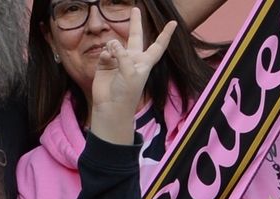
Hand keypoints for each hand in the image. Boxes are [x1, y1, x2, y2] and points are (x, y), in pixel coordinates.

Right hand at [90, 8, 176, 144]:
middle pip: (135, 36)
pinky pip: (105, 51)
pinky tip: (106, 61)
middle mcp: (132, 59)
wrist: (111, 107)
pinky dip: (105, 54)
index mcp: (144, 62)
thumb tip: (112, 43)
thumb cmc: (126, 93)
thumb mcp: (130, 73)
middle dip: (135, 23)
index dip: (165, 34)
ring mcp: (118, 60)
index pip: (158, 46)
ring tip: (112, 56)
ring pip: (116, 44)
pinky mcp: (105, 63)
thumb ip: (123, 55)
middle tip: (135, 9)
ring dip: (113, 46)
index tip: (173, 23)